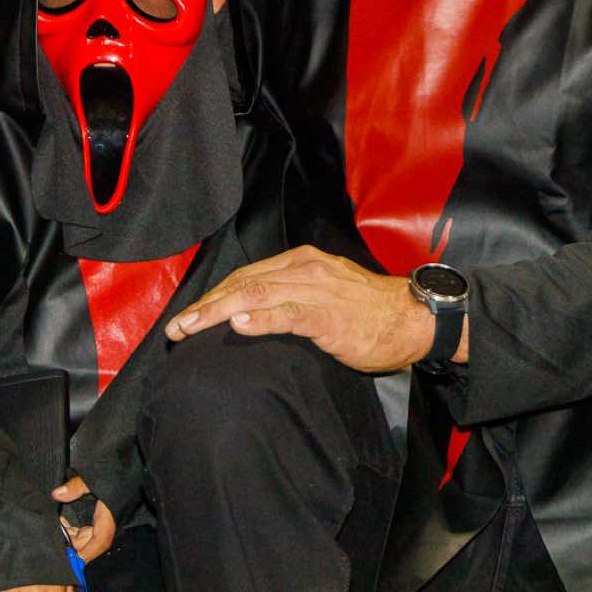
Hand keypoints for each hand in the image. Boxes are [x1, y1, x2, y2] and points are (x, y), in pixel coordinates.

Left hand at [51, 475, 115, 563]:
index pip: (100, 542)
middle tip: (54, 538)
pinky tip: (62, 522)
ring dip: (70, 536)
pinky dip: (73, 530)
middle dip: (72, 544)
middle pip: (89, 542)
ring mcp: (103, 521)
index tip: (72, 561)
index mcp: (109, 516)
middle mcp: (108, 523)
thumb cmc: (114, 472)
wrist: (125, 465)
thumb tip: (57, 495)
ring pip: (86, 537)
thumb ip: (76, 486)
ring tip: (56, 527)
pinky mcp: (99, 518)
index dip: (86, 553)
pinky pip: (86, 531)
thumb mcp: (94, 477)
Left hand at [164, 245, 456, 372]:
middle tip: (176, 329)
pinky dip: (260, 318)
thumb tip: (250, 314)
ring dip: (217, 313)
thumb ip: (290, 298)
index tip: (186, 318)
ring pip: (255, 295)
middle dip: (204, 306)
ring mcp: (316, 289)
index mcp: (300, 262)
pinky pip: (288, 313)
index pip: (244, 276)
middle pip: (241, 283)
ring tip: (191, 329)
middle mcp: (303, 269)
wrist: (415, 318)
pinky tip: (238, 324)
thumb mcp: (324, 294)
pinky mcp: (329, 313)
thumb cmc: (369, 312)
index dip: (211, 297)